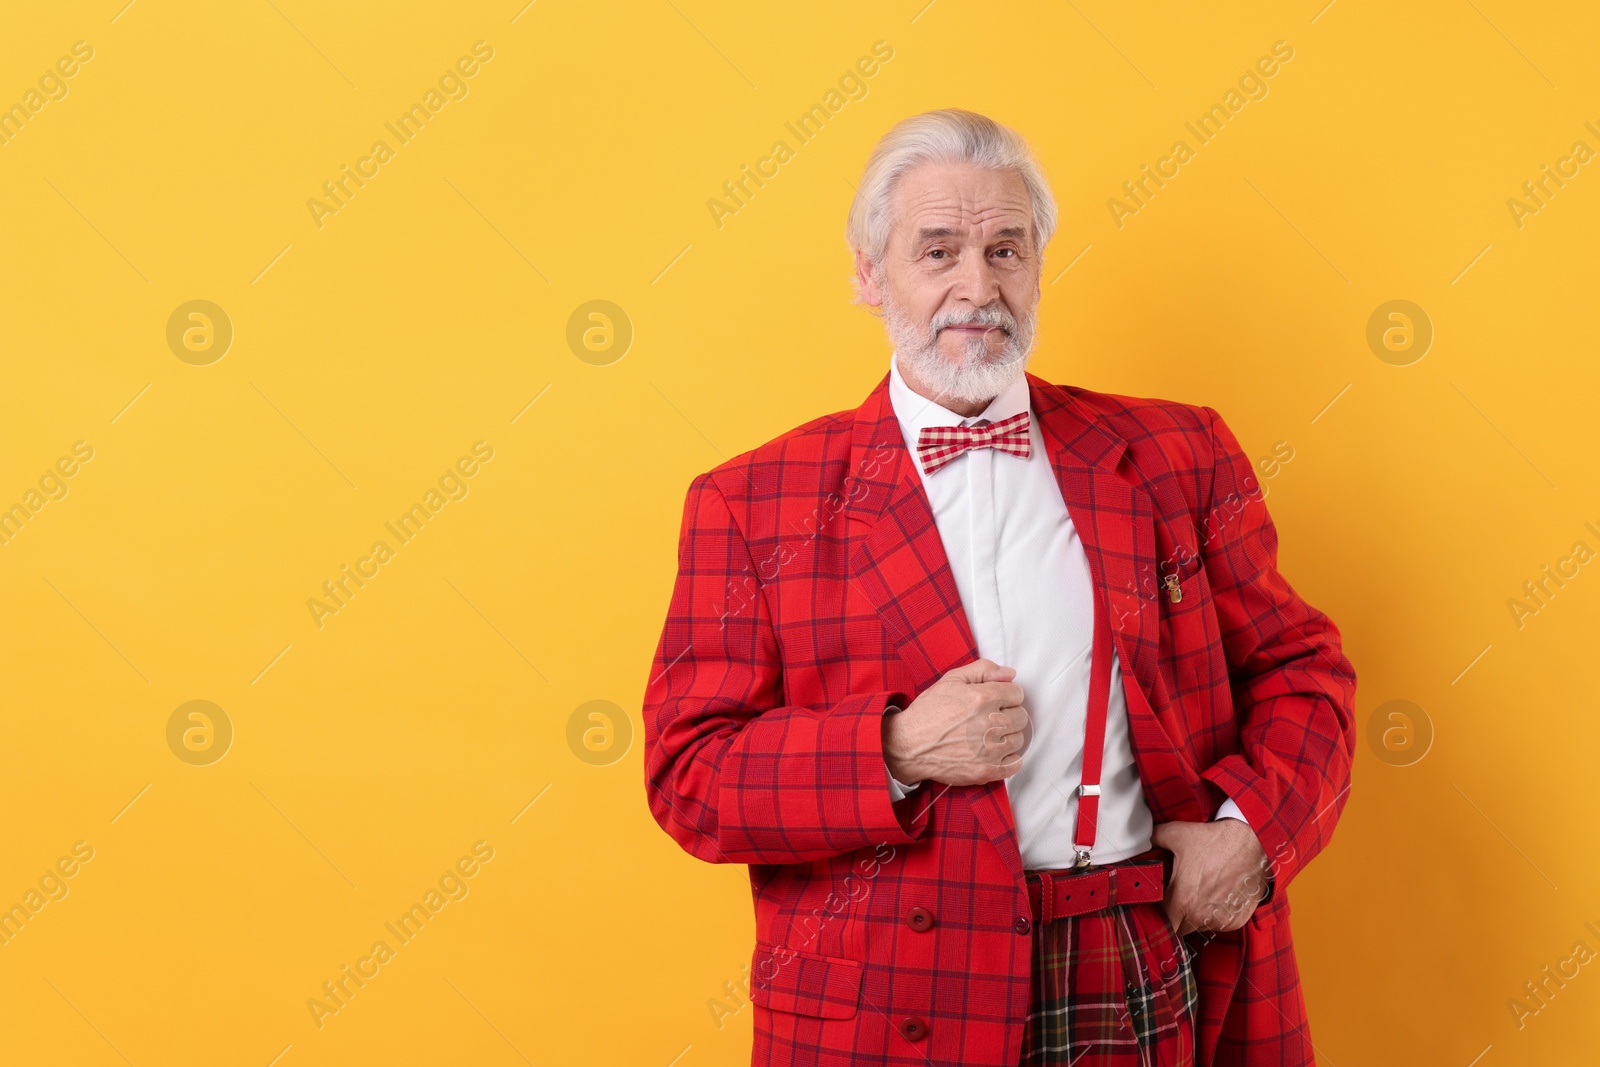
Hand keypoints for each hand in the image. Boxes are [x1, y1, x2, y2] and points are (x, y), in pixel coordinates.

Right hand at [882, 659, 1027, 786]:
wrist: (909, 745)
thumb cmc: (928, 712)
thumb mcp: (951, 680)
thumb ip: (983, 670)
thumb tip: (1009, 674)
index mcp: (983, 698)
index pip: (1017, 694)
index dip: (1006, 695)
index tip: (996, 701)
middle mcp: (990, 723)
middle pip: (1021, 717)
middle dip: (1007, 714)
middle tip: (989, 717)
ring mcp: (989, 749)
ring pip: (1019, 740)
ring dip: (1007, 736)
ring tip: (988, 735)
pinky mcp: (987, 770)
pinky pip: (1015, 764)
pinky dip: (1008, 758)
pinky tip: (993, 752)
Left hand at [1151, 818, 1269, 935]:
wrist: (1254, 843)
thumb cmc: (1215, 840)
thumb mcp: (1177, 834)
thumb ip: (1153, 838)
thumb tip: (1139, 837)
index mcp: (1181, 900)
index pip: (1162, 924)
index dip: (1158, 918)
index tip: (1158, 908)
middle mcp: (1200, 916)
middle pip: (1180, 929)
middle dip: (1176, 918)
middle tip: (1178, 899)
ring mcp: (1220, 921)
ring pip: (1200, 927)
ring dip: (1197, 916)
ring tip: (1201, 892)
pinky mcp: (1236, 921)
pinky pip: (1219, 924)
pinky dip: (1216, 915)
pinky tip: (1218, 895)